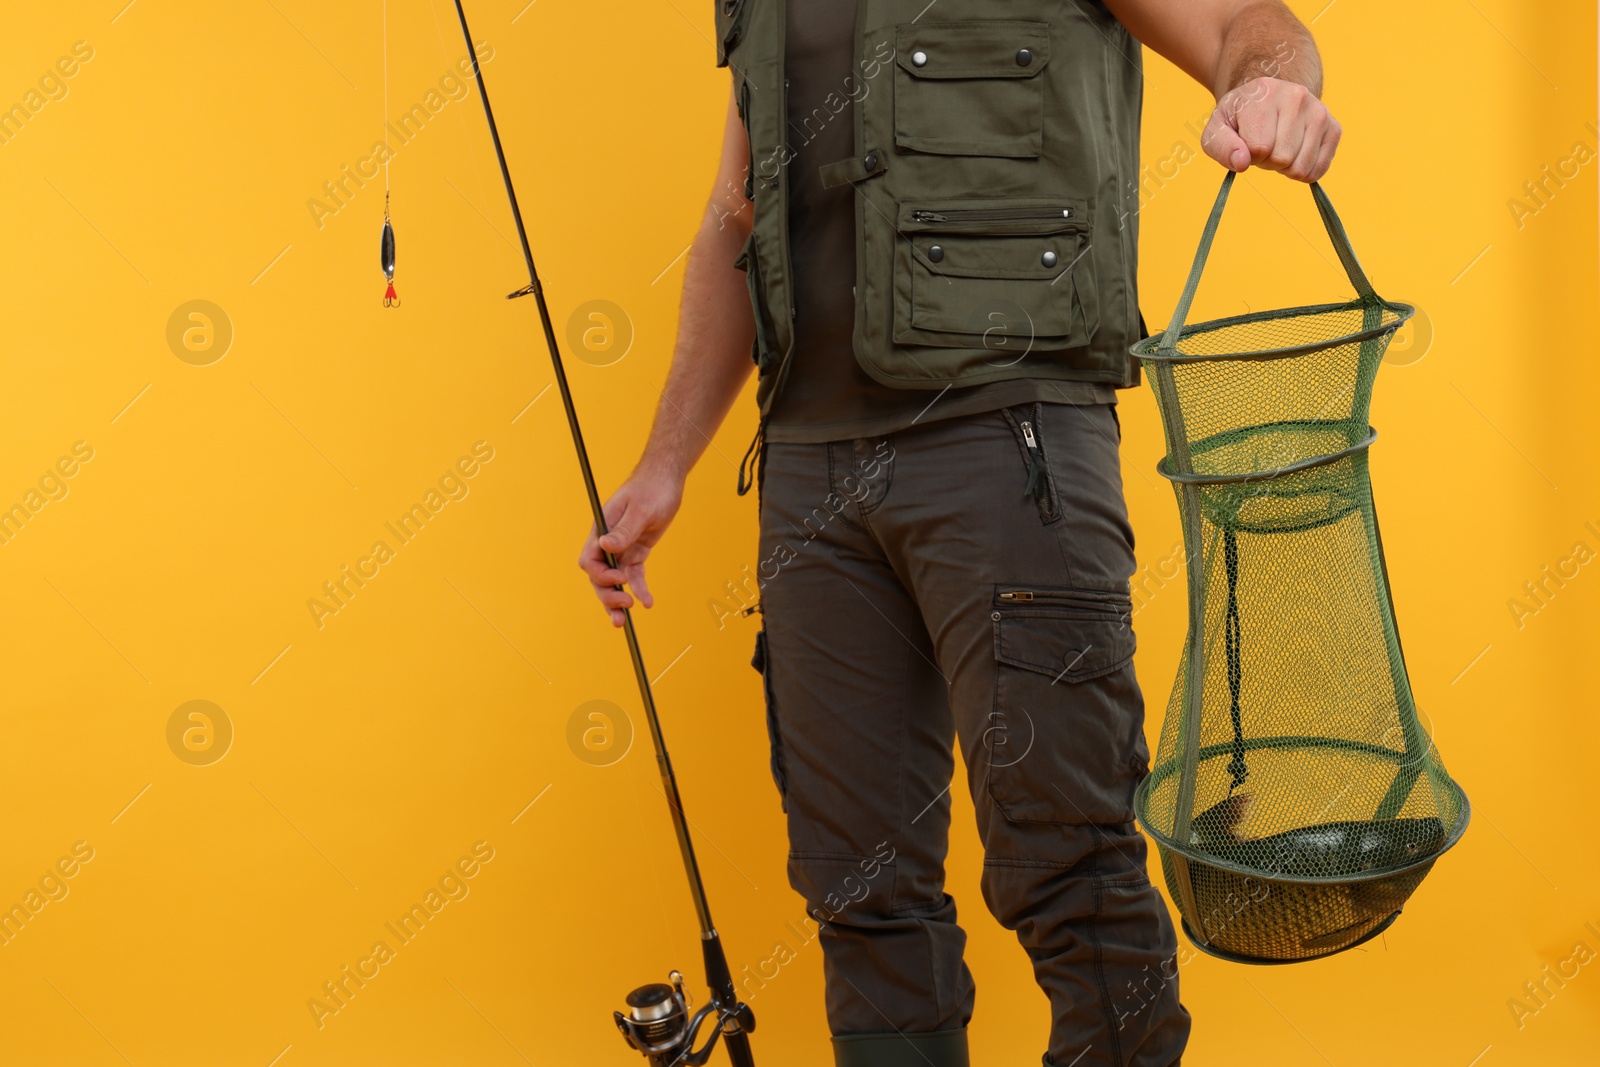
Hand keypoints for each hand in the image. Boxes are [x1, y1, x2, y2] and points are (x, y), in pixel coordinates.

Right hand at [578, 463, 684, 626]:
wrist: (666, 479)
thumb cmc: (651, 488)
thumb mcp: (641, 509)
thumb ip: (624, 530)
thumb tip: (605, 547)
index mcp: (601, 530)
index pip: (589, 560)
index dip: (599, 575)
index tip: (619, 579)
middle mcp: (608, 542)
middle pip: (598, 576)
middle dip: (607, 594)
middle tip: (624, 607)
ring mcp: (622, 548)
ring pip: (614, 581)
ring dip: (617, 600)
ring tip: (623, 621)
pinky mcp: (637, 552)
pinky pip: (635, 575)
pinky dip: (640, 589)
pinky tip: (647, 602)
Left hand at [1202, 76, 1340, 182]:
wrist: (1268, 98)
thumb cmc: (1240, 118)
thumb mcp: (1217, 129)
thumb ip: (1221, 147)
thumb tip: (1242, 162)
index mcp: (1265, 94)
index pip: (1259, 148)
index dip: (1249, 155)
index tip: (1247, 141)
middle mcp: (1297, 97)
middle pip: (1282, 158)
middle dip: (1267, 161)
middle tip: (1264, 144)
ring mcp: (1319, 112)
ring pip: (1300, 168)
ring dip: (1285, 168)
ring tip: (1279, 146)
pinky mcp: (1334, 128)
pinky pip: (1318, 170)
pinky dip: (1302, 172)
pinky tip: (1295, 153)